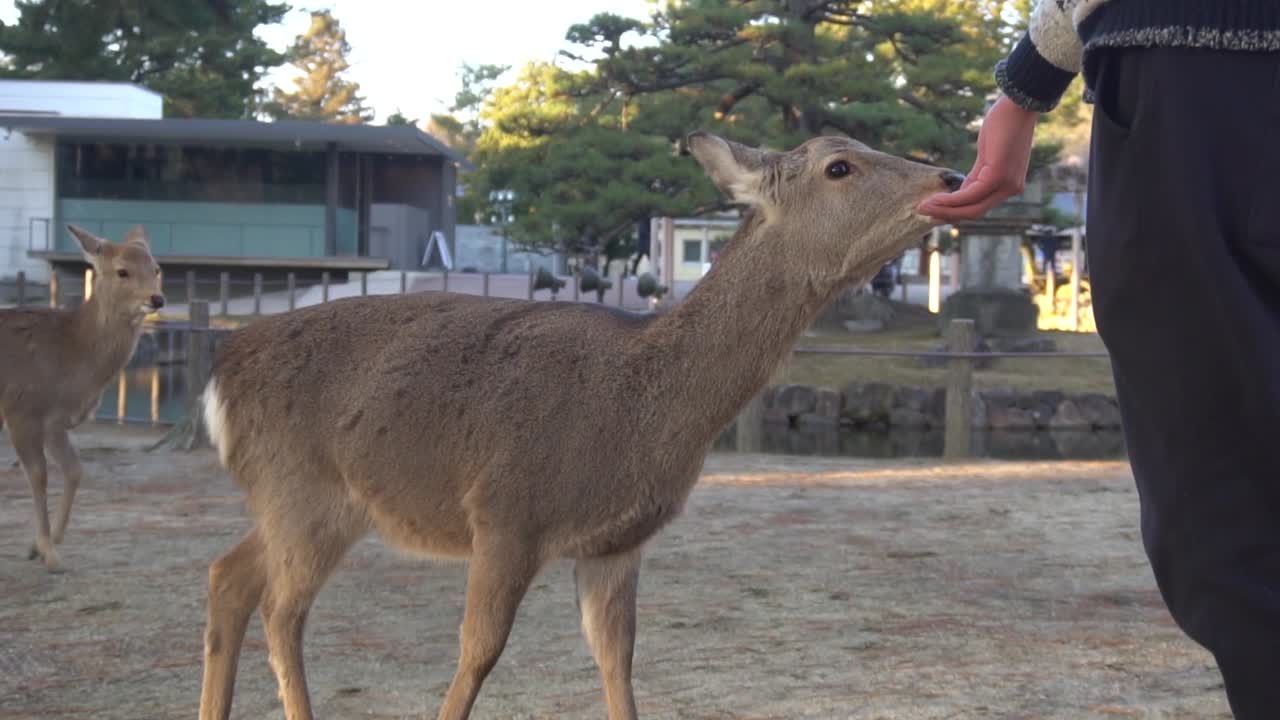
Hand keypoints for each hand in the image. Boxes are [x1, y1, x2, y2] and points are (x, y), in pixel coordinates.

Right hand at [918, 95, 1038, 221]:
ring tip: (923, 207)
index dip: (955, 212)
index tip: (934, 211)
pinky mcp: (998, 176)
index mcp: (1009, 186)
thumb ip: (977, 176)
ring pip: (971, 208)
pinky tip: (934, 199)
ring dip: (944, 209)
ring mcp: (1006, 184)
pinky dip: (950, 200)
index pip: (979, 207)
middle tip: (923, 213)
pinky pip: (969, 195)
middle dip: (947, 215)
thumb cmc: (1004, 125)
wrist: (1018, 105)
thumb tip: (961, 192)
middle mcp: (1011, 190)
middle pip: (974, 213)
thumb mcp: (987, 157)